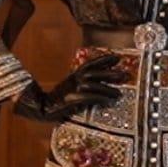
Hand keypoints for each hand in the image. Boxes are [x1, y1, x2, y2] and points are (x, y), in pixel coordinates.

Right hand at [13, 52, 127, 122]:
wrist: (42, 108)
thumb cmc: (58, 101)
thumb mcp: (71, 88)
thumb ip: (82, 85)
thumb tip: (101, 85)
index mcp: (74, 76)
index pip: (90, 64)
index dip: (103, 60)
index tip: (117, 58)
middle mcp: (74, 80)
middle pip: (95, 73)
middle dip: (110, 73)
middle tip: (125, 75)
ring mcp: (73, 89)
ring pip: (94, 85)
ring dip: (108, 89)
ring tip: (119, 93)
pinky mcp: (72, 100)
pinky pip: (89, 97)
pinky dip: (100, 98)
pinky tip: (109, 101)